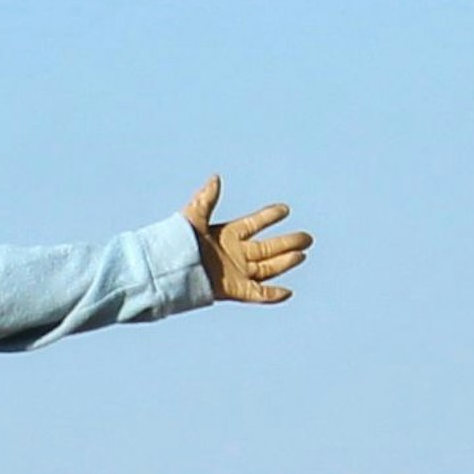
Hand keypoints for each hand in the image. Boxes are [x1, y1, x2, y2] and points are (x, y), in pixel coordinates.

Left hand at [183, 179, 311, 303]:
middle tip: (307, 238)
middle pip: (268, 248)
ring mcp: (236, 272)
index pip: (254, 223)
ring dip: (285, 262)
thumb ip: (207, 198)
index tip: (285, 209)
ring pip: (267, 268)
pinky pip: (257, 293)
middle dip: (288, 243)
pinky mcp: (234, 290)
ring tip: (302, 255)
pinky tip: (288, 292)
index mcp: (227, 235)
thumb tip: (216, 178)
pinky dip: (272, 294)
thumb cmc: (176, 244)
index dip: (269, 216)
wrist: (167, 270)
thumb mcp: (193, 217)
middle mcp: (235, 254)